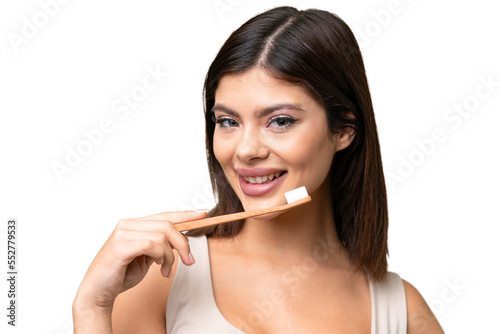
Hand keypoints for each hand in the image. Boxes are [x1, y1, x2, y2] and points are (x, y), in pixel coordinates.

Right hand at [73, 210, 206, 313]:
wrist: (98, 293)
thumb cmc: (120, 275)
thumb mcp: (147, 258)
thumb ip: (160, 246)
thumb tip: (179, 241)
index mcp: (134, 225)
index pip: (164, 215)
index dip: (185, 214)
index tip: (203, 214)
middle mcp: (128, 224)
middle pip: (168, 224)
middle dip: (183, 243)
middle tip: (188, 261)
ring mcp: (123, 233)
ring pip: (162, 236)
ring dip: (170, 256)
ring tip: (165, 270)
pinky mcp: (121, 246)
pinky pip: (151, 245)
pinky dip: (161, 257)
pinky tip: (159, 269)